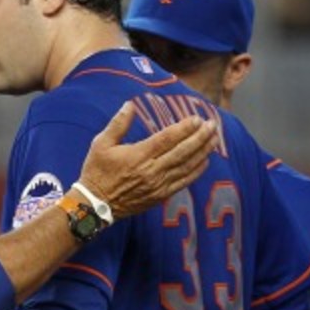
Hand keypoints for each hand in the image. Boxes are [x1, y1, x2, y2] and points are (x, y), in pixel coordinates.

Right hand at [77, 102, 217, 219]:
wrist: (95, 204)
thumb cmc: (96, 171)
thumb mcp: (100, 144)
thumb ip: (118, 124)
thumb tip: (130, 105)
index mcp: (138, 155)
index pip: (167, 138)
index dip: (184, 128)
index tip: (197, 118)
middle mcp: (151, 170)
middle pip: (182, 151)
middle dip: (200, 137)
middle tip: (212, 124)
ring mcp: (158, 184)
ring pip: (186, 166)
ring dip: (202, 152)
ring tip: (214, 139)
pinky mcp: (160, 196)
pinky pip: (183, 182)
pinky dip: (196, 171)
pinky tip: (205, 161)